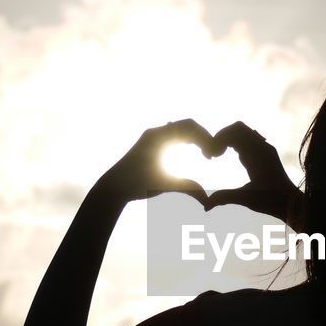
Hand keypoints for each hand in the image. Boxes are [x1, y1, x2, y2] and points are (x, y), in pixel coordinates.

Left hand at [96, 119, 218, 205]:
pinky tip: (193, 151)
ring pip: (181, 129)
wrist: (113, 186)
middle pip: (187, 125)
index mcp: (158, 137)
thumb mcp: (164, 185)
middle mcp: (155, 132)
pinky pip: (174, 134)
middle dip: (203, 138)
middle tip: (212, 155)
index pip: (189, 127)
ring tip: (206, 155)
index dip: (205, 138)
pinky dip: (186, 140)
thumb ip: (187, 189)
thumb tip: (208, 201)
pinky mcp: (152, 142)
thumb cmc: (136, 185)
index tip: (212, 156)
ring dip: (195, 139)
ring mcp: (153, 136)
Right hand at [205, 121, 304, 228]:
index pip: (235, 132)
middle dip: (222, 137)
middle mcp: (262, 147)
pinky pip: (249, 140)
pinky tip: (232, 157)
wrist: (292, 202)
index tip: (211, 156)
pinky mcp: (266, 154)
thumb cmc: (272, 200)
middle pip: (238, 128)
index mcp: (257, 153)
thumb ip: (225, 197)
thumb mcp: (246, 198)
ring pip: (244, 133)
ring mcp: (265, 149)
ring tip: (219, 155)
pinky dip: (237, 144)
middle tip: (213, 154)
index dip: (219, 139)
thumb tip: (205, 206)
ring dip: (229, 139)